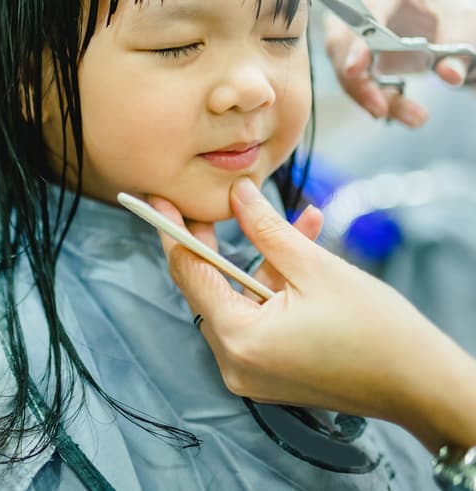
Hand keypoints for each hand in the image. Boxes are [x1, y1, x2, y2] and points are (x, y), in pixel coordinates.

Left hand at [150, 178, 475, 451]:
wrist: (424, 386)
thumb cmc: (376, 332)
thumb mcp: (314, 267)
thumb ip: (266, 229)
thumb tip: (237, 195)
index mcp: (238, 338)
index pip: (189, 274)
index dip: (172, 231)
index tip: (157, 200)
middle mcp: (234, 362)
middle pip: (211, 287)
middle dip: (223, 242)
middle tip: (221, 203)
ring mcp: (251, 372)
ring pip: (240, 299)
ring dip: (264, 261)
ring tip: (301, 225)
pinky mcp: (270, 373)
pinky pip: (258, 318)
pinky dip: (275, 288)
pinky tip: (304, 254)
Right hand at [325, 0, 475, 126]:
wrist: (439, 26)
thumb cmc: (447, 14)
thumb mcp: (463, 24)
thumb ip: (458, 46)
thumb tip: (449, 74)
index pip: (363, 10)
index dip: (357, 40)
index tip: (357, 68)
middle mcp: (354, 1)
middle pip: (341, 44)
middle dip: (359, 81)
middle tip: (380, 108)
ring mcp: (346, 30)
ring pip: (342, 68)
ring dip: (369, 96)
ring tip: (411, 116)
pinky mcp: (347, 55)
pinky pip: (350, 81)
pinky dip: (372, 99)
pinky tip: (395, 110)